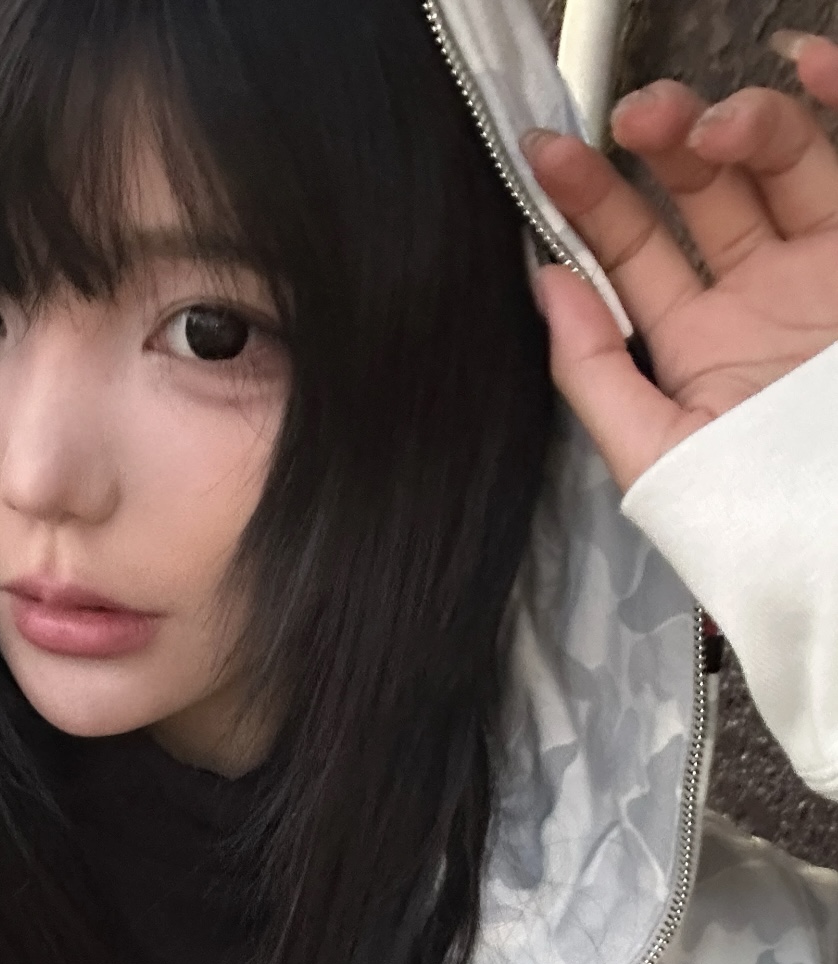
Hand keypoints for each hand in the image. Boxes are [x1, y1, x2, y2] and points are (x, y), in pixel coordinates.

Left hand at [524, 31, 837, 492]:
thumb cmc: (752, 513)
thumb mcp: (655, 451)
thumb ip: (593, 371)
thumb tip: (542, 282)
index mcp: (696, 341)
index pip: (634, 251)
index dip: (590, 199)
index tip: (546, 156)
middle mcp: (760, 294)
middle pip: (704, 188)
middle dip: (662, 143)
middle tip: (635, 122)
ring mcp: (823, 270)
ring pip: (782, 162)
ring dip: (741, 121)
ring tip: (709, 127)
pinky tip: (809, 63)